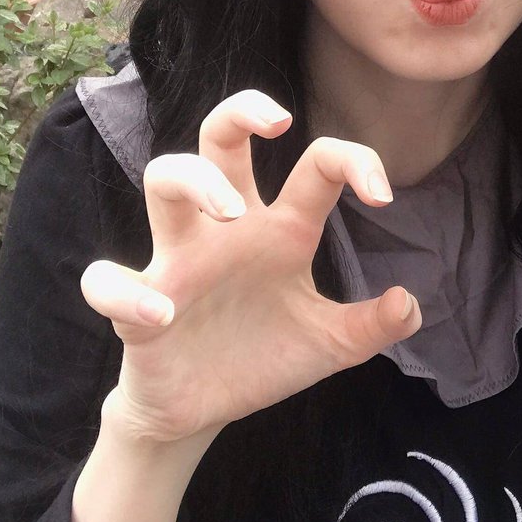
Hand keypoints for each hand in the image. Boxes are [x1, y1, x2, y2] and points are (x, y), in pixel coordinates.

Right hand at [81, 91, 421, 442]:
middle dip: (242, 111)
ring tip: (232, 212)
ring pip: (162, 179)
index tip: (383, 194)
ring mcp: (179, 260)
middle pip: (217, 137)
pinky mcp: (138, 304)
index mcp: (279, 230)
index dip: (353, 161)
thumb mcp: (329, 345)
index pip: (315, 168)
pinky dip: (130, 294)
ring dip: (194, 183)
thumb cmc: (263, 357)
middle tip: (279, 122)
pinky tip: (164, 315)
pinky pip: (111, 282)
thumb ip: (370, 327)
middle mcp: (227, 230)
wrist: (203, 410)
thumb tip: (410, 304)